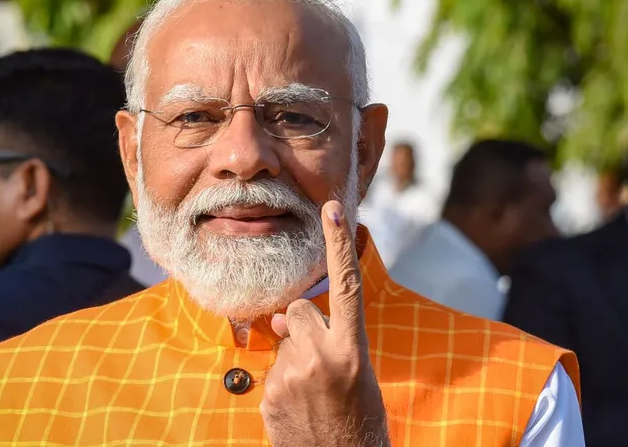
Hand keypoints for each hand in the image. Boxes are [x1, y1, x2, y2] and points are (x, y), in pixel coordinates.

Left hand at [260, 201, 387, 446]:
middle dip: (304, 326)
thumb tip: (282, 318)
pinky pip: (271, 369)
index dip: (339, 246)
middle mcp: (321, 358)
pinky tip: (300, 405)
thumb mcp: (356, 373)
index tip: (332, 210)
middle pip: (298, 312)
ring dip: (294, 356)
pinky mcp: (270, 395)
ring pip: (283, 341)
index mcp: (352, 352)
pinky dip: (283, 381)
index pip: (346, 288)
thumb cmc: (357, 418)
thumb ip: (326, 338)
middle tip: (322, 363)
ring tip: (313, 390)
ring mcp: (292, 377)